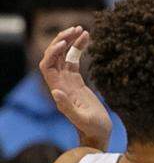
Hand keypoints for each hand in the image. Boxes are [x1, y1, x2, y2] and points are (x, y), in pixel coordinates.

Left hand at [39, 26, 111, 150]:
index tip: (65, 42)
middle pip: (53, 56)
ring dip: (69, 41)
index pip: (47, 65)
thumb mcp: (81, 118)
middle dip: (61, 41)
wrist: (98, 134)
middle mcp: (60, 83)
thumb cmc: (92, 128)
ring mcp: (69, 81)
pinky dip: (79, 48)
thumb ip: (67, 106)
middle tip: (75, 28)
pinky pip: (74, 60)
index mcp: (59, 90)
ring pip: (63, 56)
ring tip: (82, 29)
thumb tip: (55, 91)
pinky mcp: (78, 81)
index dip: (52, 52)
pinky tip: (88, 38)